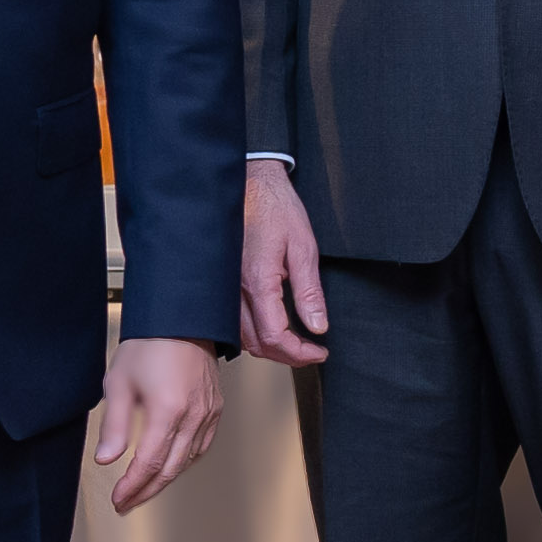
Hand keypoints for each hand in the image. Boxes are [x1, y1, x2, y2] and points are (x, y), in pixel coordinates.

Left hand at [91, 338, 223, 512]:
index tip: (119, 497)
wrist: (182, 319)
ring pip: (188, 460)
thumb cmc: (150, 343)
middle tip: (128, 502)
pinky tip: (173, 463)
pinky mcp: (215, 408)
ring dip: (165, 479)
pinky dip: (185, 461)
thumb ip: (114, 426)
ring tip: (146, 488)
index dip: (132, 487)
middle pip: (170, 469)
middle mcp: (193, 415)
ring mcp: (208, 413)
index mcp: (167, 411)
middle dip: (147, 491)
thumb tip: (106, 458)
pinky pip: (202, 445)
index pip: (148, 464)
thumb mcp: (119, 383)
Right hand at [238, 161, 329, 364]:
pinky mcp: (222, 285)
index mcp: (257, 281)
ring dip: (269, 348)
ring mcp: (224, 289)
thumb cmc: (275, 209)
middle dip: (287, 356)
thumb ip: (310, 291)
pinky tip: (272, 329)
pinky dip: (253, 335)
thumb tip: (318, 326)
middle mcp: (234, 290)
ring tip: (296, 345)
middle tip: (312, 352)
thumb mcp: (304, 247)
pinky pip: (233, 323)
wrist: (250, 185)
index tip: (319, 352)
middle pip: (257, 344)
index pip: (275, 336)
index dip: (300, 353)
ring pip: (242, 338)